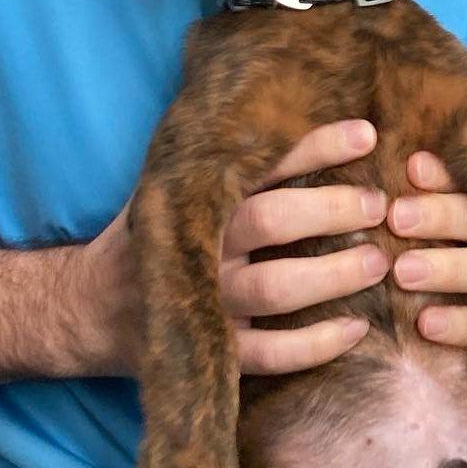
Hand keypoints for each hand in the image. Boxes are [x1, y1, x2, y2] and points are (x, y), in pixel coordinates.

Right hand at [81, 120, 382, 377]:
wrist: (87, 308)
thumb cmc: (149, 236)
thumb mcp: (171, 187)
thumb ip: (221, 160)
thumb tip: (294, 111)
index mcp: (195, 198)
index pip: (262, 163)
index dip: (316, 146)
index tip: (368, 133)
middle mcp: (201, 247)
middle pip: (273, 221)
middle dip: (333, 209)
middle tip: (379, 204)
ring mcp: (205, 302)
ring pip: (277, 289)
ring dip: (333, 275)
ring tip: (378, 260)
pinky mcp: (211, 353)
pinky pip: (270, 355)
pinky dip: (316, 345)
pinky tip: (355, 329)